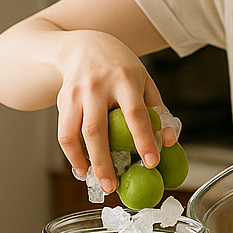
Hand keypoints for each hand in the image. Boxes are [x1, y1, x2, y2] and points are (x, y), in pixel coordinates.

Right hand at [54, 30, 176, 191]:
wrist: (81, 46)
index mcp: (125, 79)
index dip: (144, 139)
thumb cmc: (120, 67)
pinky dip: (71, 154)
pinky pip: (63, 133)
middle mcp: (97, 86)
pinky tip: (82, 168)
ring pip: (74, 133)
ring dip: (84, 161)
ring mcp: (76, 93)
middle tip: (114, 186)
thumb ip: (157, 109)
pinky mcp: (62, 100)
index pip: (135, 113)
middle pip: (98, 129)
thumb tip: (169, 143)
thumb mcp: (144, 79)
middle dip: (105, 161)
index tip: (152, 163)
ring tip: (96, 182)